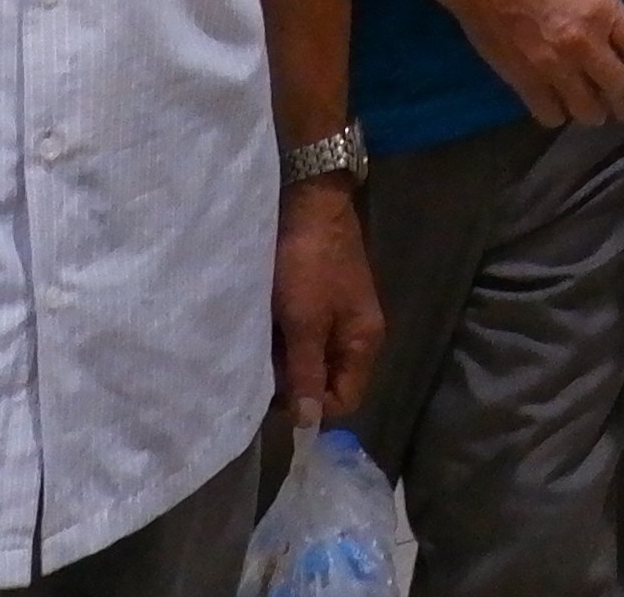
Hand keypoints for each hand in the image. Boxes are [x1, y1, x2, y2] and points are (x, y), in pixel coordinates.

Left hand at [273, 178, 382, 422]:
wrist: (309, 202)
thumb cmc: (308, 264)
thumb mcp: (305, 322)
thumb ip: (306, 373)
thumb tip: (308, 423)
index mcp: (364, 341)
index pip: (345, 400)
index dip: (312, 407)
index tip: (276, 396)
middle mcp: (357, 333)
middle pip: (328, 380)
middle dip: (295, 381)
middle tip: (261, 369)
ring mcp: (339, 314)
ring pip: (312, 357)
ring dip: (286, 358)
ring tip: (259, 346)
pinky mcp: (322, 299)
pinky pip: (304, 334)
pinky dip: (285, 337)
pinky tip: (265, 328)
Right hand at [436, 0, 623, 126]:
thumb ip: (606, 7)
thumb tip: (619, 32)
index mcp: (604, 11)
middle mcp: (584, 44)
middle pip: (620, 87)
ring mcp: (554, 66)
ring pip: (588, 109)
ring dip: (596, 113)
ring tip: (596, 112)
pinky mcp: (524, 81)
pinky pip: (550, 114)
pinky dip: (558, 115)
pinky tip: (559, 108)